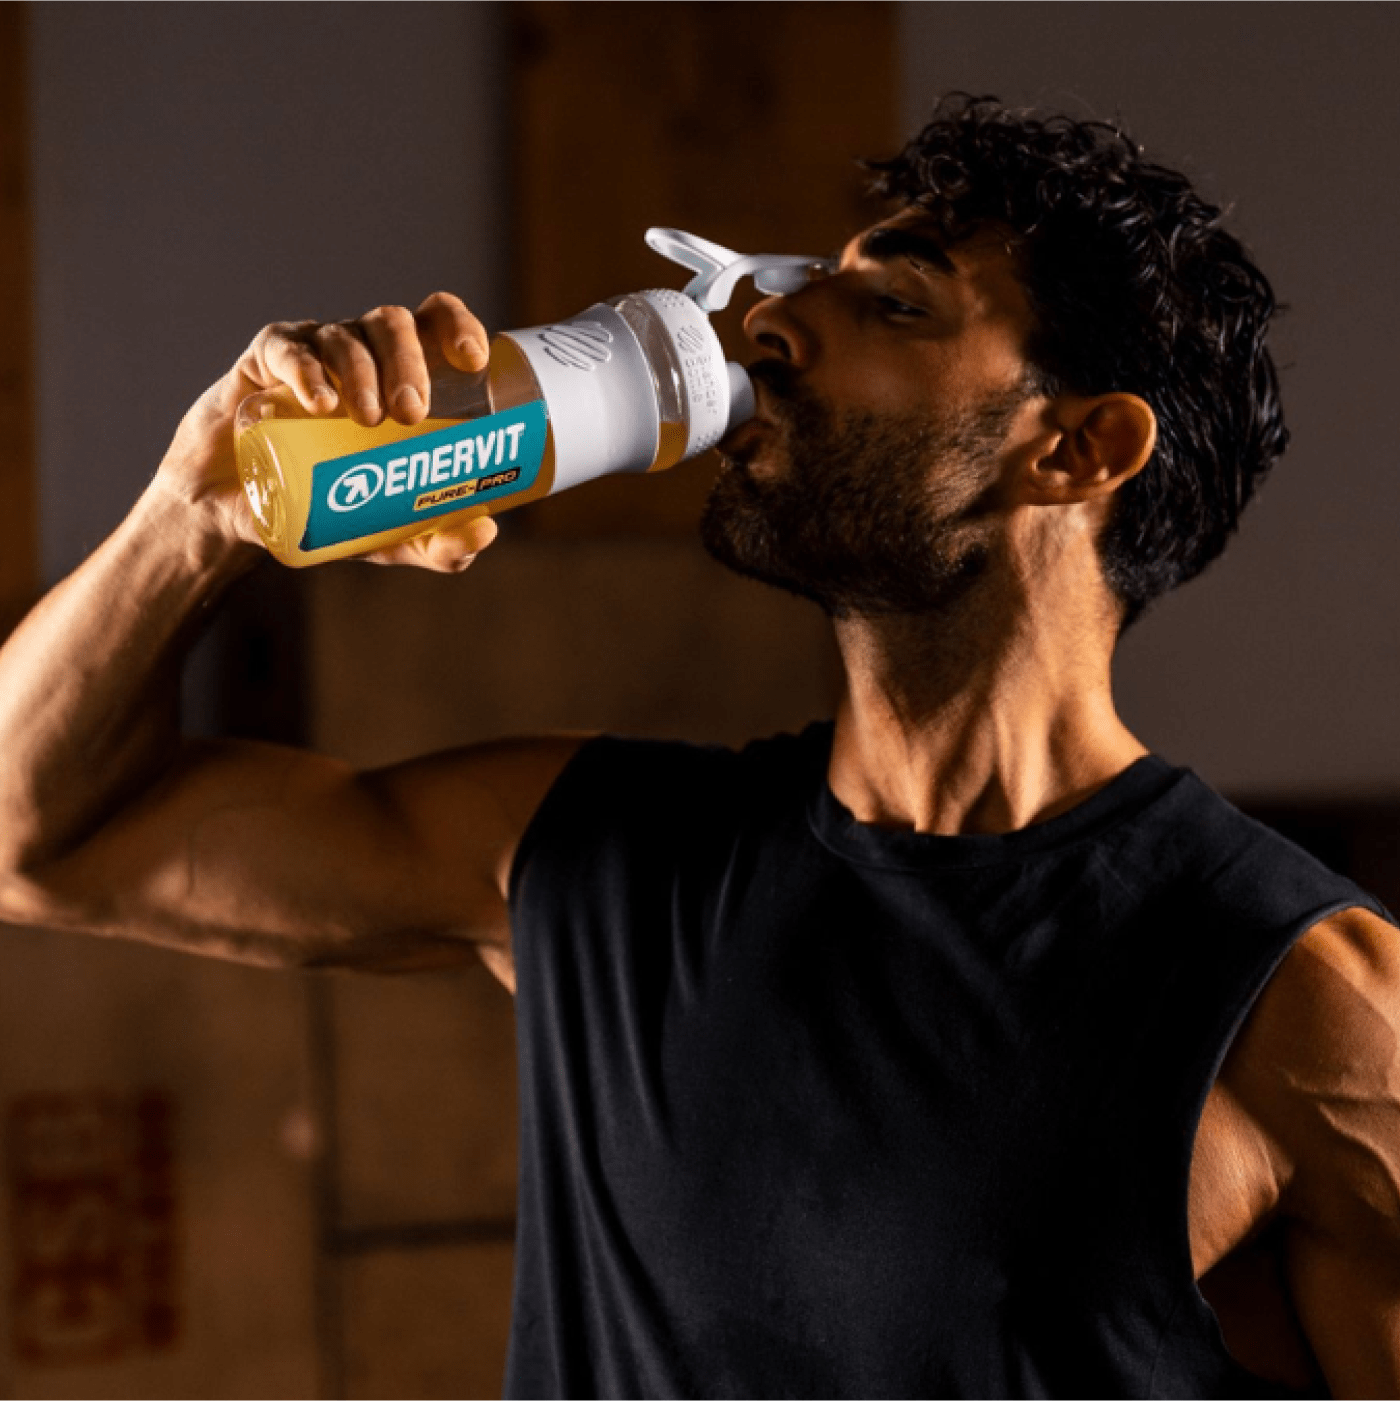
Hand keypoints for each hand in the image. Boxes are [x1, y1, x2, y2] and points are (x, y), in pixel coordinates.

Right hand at [152, 292, 496, 569]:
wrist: (235, 515)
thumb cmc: (324, 508)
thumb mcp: (386, 534)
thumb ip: (437, 542)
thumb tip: (485, 534)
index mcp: (400, 376)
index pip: (434, 324)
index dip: (457, 326)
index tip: (473, 362)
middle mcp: (361, 354)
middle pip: (393, 324)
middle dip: (408, 361)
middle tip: (410, 412)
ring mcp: (311, 353)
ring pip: (346, 335)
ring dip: (362, 370)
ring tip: (366, 418)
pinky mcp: (261, 363)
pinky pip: (286, 349)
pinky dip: (305, 370)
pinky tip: (318, 401)